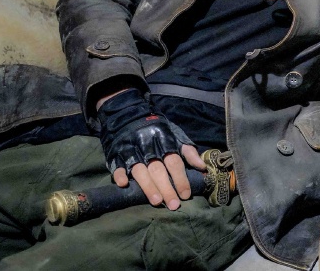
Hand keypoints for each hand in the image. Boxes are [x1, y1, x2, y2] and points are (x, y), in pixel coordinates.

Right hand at [96, 89, 206, 209]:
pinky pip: (117, 165)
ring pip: (140, 170)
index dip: (181, 178)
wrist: (128, 115)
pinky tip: (124, 184)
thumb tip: (202, 167)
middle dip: (167, 188)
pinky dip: (120, 174)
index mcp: (164, 140)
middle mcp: (148, 145)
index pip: (174, 162)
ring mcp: (131, 150)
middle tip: (173, 205)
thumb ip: (188, 151)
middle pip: (158, 169)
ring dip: (148, 186)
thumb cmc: (157, 129)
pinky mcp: (116, 154)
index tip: (186, 194)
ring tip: (156, 202)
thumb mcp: (176, 135)